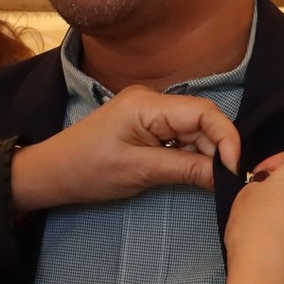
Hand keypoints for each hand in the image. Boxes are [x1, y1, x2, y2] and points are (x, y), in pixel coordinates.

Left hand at [9, 86, 240, 211]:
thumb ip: (185, 170)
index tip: (232, 169)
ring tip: (211, 181)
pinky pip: (179, 138)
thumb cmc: (87, 170)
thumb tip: (225, 176)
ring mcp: (150, 114)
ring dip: (205, 155)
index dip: (226, 137)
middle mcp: (153, 101)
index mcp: (148, 104)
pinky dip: (190, 156)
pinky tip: (195, 174)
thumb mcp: (139, 172)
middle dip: (217, 149)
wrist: (51, 173)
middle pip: (202, 120)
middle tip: (226, 181)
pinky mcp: (147, 128)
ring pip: (194, 131)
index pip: (203, 111)